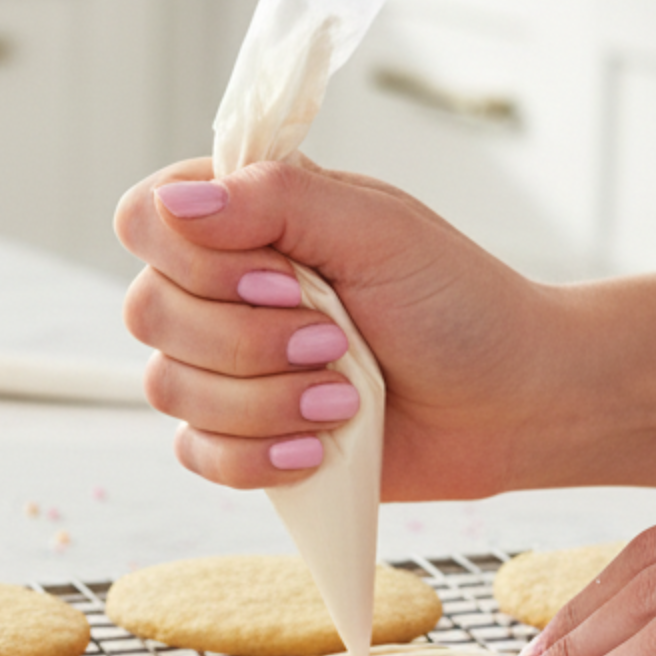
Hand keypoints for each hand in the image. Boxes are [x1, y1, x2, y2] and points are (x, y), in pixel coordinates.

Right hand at [113, 155, 555, 500]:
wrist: (511, 402)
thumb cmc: (458, 304)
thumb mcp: (378, 229)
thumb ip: (277, 198)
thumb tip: (180, 203)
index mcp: (242, 222)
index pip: (145, 220)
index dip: (192, 257)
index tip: (280, 276)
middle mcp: (218, 291)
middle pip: (147, 313)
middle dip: (246, 340)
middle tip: (334, 341)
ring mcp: (222, 368)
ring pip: (169, 389)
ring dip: (265, 402)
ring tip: (346, 400)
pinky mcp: (236, 437)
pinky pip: (196, 454)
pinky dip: (259, 457)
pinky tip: (320, 447)